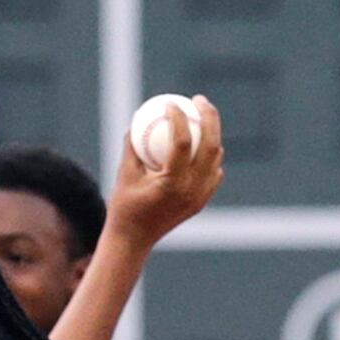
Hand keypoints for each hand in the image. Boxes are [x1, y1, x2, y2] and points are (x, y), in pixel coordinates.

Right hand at [108, 96, 226, 246]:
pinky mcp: (202, 201)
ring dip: (212, 133)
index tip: (171, 103)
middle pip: (210, 145)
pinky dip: (209, 155)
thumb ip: (132, 145)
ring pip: (215, 158)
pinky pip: (213, 172)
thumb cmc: (124, 206)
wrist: (134, 240)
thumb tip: (138, 116)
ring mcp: (200, 197)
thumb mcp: (124, 173)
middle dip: (209, 117)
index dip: (178, 118)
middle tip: (198, 100)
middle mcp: (191, 190)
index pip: (182, 142)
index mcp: (171, 183)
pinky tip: (201, 143)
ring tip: (202, 115)